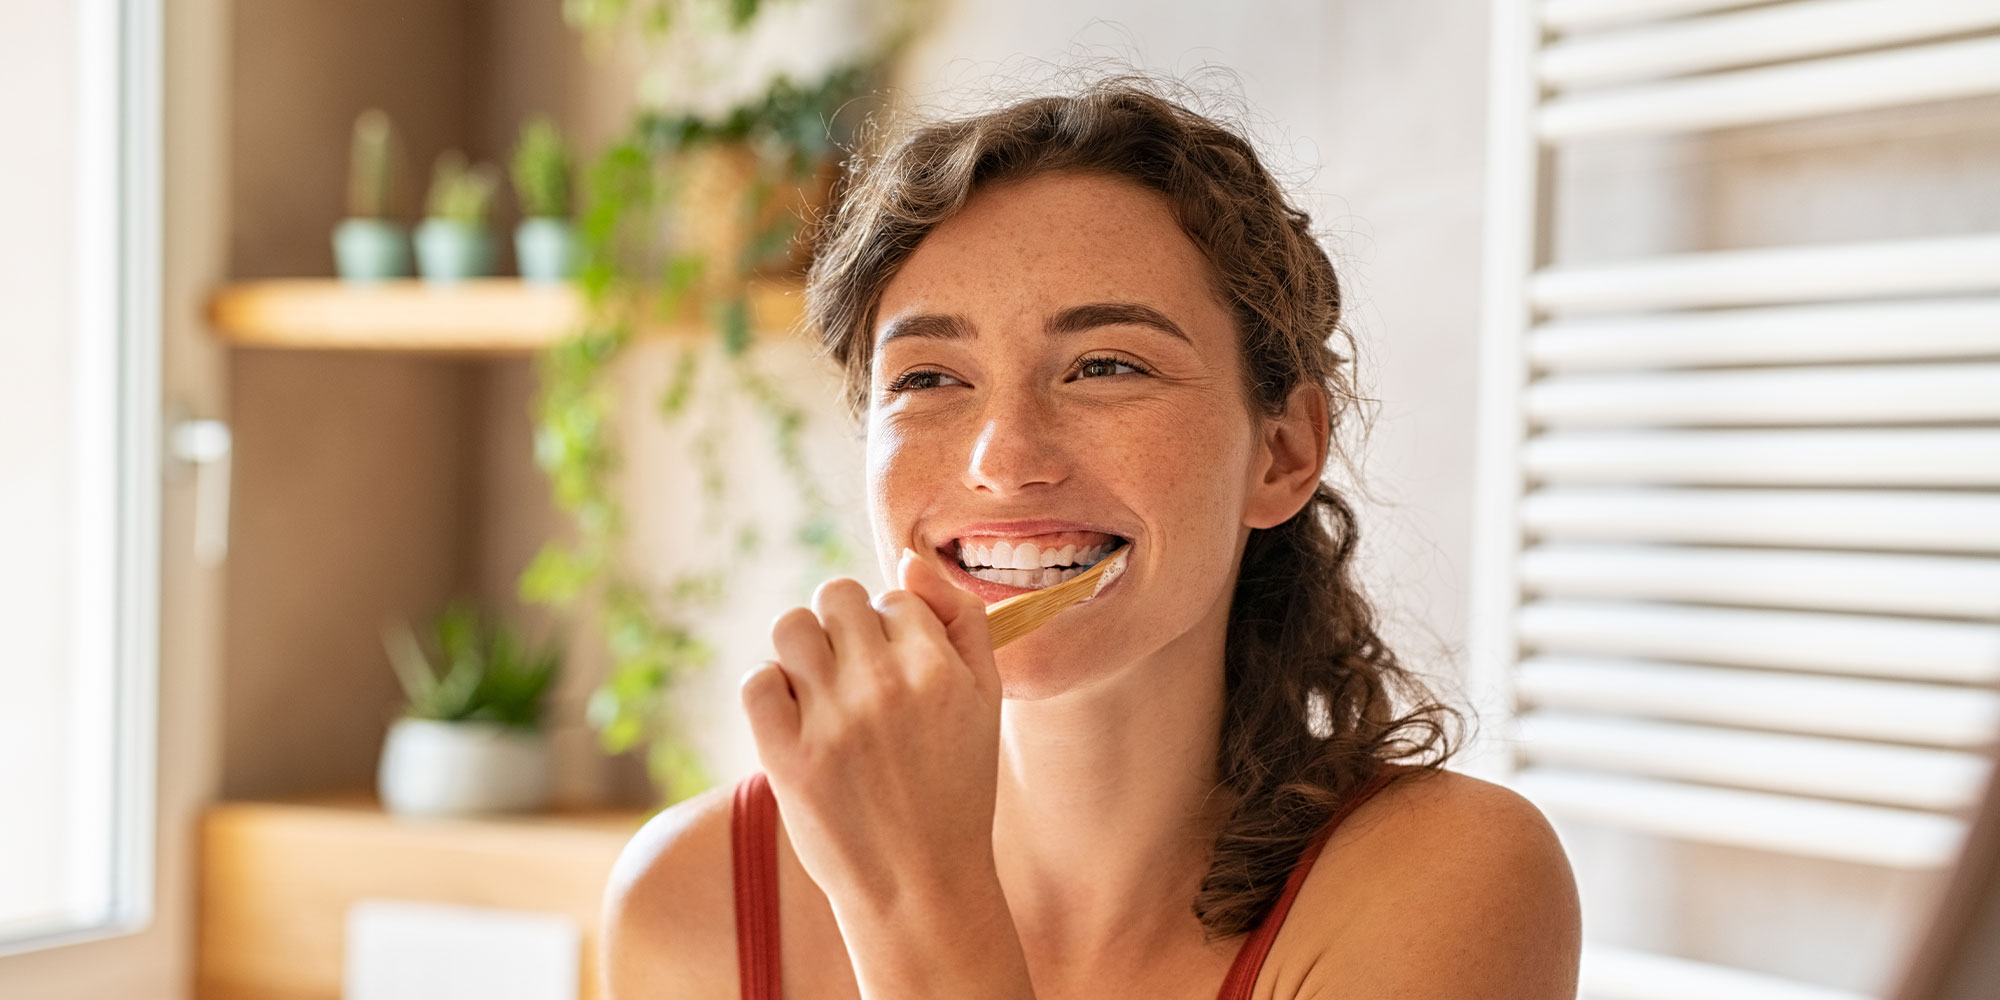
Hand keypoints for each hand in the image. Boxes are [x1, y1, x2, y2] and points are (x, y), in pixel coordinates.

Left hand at [741, 548, 1003, 919]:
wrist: (922, 886)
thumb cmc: (956, 789)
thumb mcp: (986, 700)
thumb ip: (961, 620)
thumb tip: (908, 559)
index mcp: (938, 668)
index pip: (894, 597)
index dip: (892, 629)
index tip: (897, 674)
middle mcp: (884, 685)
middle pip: (836, 595)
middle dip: (843, 625)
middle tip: (854, 675)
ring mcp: (831, 722)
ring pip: (790, 627)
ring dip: (802, 649)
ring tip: (820, 689)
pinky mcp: (786, 758)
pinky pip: (756, 681)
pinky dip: (770, 690)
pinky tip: (795, 718)